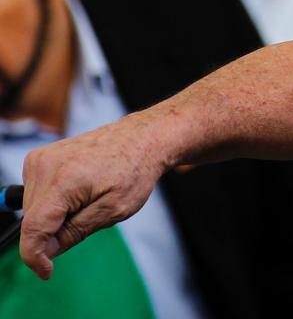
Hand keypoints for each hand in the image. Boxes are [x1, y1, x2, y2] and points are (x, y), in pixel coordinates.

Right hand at [19, 110, 176, 278]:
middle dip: (53, 231)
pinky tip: (77, 190)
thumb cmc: (134, 170)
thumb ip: (75, 232)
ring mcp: (39, 159)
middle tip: (88, 218)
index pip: (32, 228)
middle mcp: (44, 166)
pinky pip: (36, 192)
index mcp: (63, 180)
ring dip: (54, 215)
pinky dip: (53, 201)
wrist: (141, 138)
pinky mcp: (39, 157)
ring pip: (33, 208)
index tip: (46, 272)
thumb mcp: (113, 210)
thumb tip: (46, 251)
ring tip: (87, 199)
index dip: (34, 256)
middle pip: (33, 219)